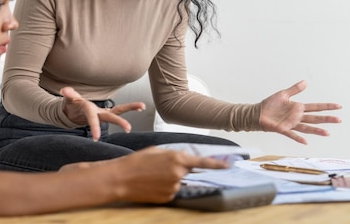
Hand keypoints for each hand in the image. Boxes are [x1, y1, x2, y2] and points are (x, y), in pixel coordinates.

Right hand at [60, 86, 145, 140]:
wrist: (74, 113)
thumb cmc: (72, 105)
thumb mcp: (69, 100)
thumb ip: (69, 95)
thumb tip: (64, 90)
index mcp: (89, 111)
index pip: (92, 119)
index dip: (94, 127)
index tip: (96, 137)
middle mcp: (98, 113)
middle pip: (110, 117)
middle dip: (119, 122)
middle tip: (128, 128)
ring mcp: (103, 113)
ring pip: (118, 111)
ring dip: (130, 108)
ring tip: (142, 106)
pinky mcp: (107, 112)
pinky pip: (120, 109)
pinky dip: (130, 107)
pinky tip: (141, 107)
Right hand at [107, 147, 229, 203]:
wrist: (121, 178)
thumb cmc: (136, 161)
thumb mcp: (157, 151)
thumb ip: (174, 154)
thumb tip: (184, 160)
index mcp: (177, 158)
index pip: (203, 163)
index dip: (218, 164)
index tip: (228, 165)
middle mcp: (178, 174)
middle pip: (188, 172)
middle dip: (180, 169)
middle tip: (161, 168)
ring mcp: (173, 188)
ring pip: (179, 182)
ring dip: (171, 178)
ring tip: (152, 175)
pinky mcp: (167, 198)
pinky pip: (172, 191)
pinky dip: (165, 187)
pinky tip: (152, 184)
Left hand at [259, 80, 340, 143]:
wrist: (257, 113)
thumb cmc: (270, 104)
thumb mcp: (283, 94)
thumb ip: (295, 89)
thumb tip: (306, 82)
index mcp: (298, 107)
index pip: (316, 107)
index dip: (327, 106)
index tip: (338, 106)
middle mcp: (297, 117)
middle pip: (315, 118)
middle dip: (326, 119)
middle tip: (338, 120)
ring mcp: (291, 124)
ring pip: (307, 127)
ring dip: (316, 130)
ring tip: (327, 133)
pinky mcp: (283, 129)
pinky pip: (292, 134)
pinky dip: (298, 138)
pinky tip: (306, 141)